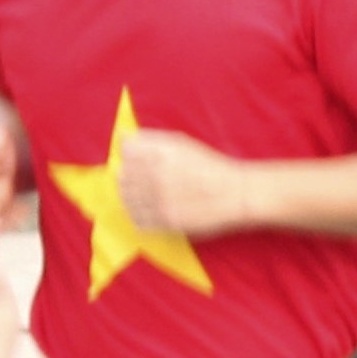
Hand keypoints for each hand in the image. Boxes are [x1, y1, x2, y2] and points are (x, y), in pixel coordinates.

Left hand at [113, 126, 255, 238]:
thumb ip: (150, 140)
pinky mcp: (165, 220)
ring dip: (132, 198)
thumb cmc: (209, 167)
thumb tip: (122, 137)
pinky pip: (138, 220)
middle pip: (123, 176)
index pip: (126, 151)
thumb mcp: (181, 144)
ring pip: (127, 200)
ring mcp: (159, 199)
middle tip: (143, 181)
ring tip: (147, 197)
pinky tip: (151, 211)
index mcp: (162, 152)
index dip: (130, 156)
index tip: (138, 161)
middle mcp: (157, 174)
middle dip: (130, 178)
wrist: (233, 194)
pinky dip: (140, 216)